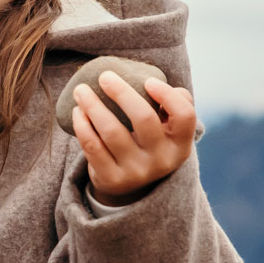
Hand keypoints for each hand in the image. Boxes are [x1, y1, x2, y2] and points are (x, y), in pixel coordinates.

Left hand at [72, 71, 196, 204]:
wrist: (130, 186)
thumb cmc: (148, 143)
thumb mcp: (167, 130)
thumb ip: (170, 104)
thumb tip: (156, 82)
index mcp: (180, 144)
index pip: (185, 116)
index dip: (168, 95)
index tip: (147, 80)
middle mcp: (162, 160)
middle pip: (144, 118)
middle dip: (121, 92)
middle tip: (104, 76)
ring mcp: (137, 172)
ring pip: (112, 131)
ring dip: (93, 105)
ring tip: (81, 90)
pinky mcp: (112, 179)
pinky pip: (93, 146)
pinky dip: (82, 125)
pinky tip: (78, 112)